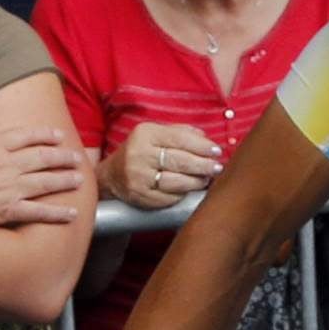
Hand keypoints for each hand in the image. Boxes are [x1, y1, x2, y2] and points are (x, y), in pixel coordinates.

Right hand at [0, 96, 92, 235]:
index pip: (25, 136)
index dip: (45, 135)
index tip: (59, 136)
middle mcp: (5, 165)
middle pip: (42, 157)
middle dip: (63, 157)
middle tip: (77, 158)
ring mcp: (8, 188)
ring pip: (45, 182)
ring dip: (65, 180)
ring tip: (80, 178)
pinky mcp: (7, 210)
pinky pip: (38, 211)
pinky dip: (57, 213)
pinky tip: (72, 213)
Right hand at [109, 119, 224, 210]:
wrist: (111, 177)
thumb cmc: (140, 153)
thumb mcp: (154, 134)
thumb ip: (180, 132)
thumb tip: (206, 138)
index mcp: (145, 134)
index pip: (180, 138)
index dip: (202, 146)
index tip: (217, 151)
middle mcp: (139, 154)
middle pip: (180, 160)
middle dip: (204, 165)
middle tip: (217, 167)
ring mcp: (138, 177)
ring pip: (177, 181)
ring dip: (196, 181)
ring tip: (206, 179)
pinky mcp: (140, 197)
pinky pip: (169, 197)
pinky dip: (183, 194)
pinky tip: (189, 190)